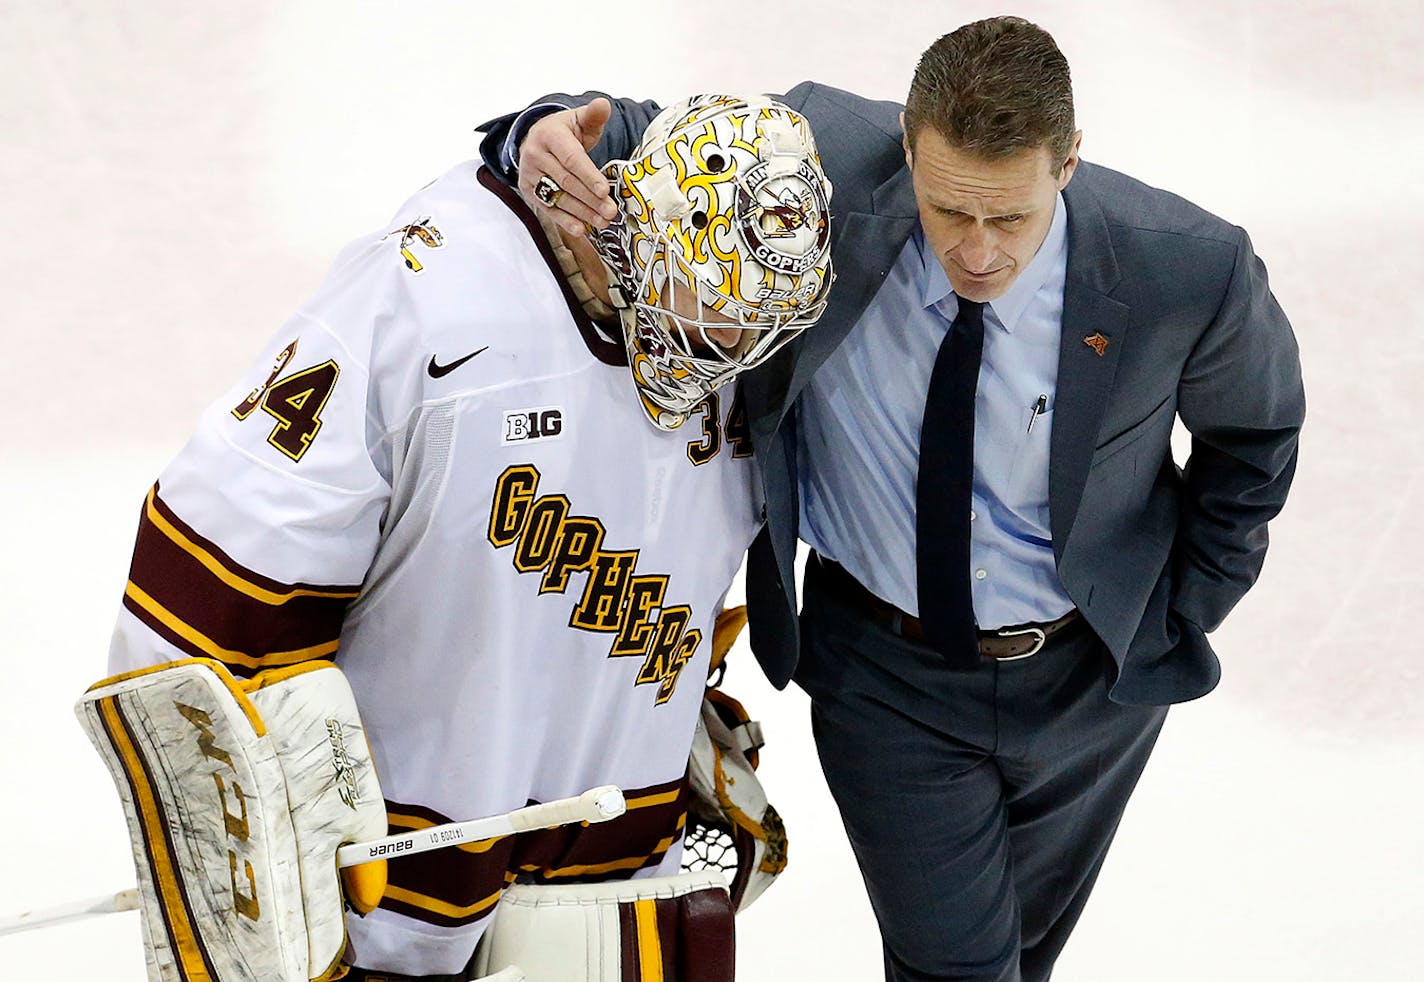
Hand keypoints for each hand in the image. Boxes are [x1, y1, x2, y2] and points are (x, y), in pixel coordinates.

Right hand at [517, 98, 618, 236]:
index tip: (605, 190)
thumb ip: (593, 115)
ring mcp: (529, 174)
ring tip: (602, 221)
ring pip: (558, 197)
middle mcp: (535, 155)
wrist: (536, 138)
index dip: (588, 176)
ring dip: (582, 213)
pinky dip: (565, 220)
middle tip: (610, 211)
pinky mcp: (528, 190)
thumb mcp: (578, 120)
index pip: (571, 159)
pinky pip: (548, 208)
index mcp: (549, 135)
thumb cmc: (564, 131)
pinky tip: (580, 229)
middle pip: (566, 181)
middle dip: (590, 199)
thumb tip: (603, 105)